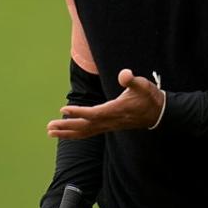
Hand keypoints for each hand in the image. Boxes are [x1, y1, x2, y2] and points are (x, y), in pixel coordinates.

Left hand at [47, 69, 164, 139]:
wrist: (158, 113)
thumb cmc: (149, 97)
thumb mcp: (143, 85)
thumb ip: (132, 80)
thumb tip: (124, 74)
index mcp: (115, 111)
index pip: (93, 114)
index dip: (78, 112)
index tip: (63, 110)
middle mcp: (110, 121)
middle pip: (84, 127)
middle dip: (66, 127)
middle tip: (49, 127)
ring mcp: (109, 126)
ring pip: (85, 132)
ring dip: (67, 132)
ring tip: (50, 132)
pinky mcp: (108, 127)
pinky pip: (89, 132)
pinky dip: (76, 133)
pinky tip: (66, 132)